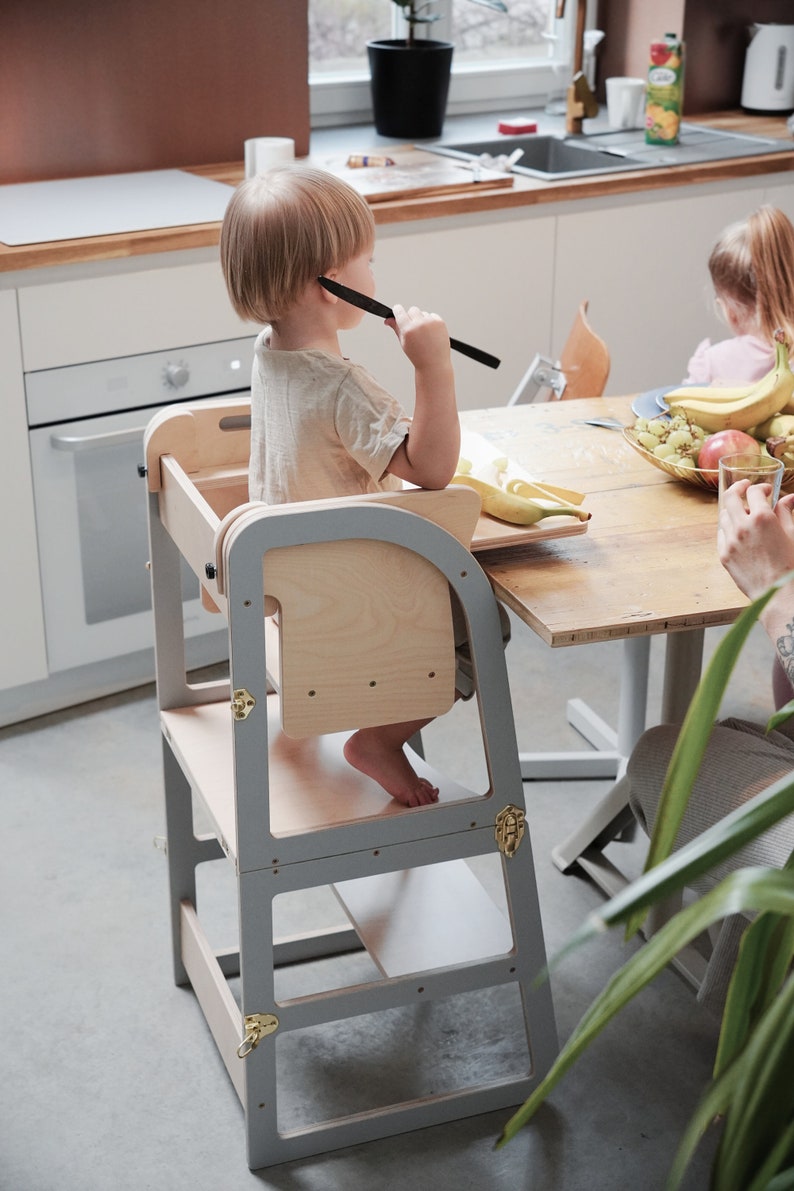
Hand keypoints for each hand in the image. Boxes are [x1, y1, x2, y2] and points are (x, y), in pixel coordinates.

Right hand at [386, 304, 451, 371]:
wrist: (434, 364)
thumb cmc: (418, 356)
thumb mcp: (403, 343)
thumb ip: (396, 328)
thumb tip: (388, 320)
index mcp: (408, 330)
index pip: (399, 310)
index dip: (397, 310)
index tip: (397, 311)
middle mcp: (419, 324)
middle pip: (412, 309)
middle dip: (411, 316)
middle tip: (413, 329)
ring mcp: (431, 323)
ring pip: (423, 313)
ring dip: (422, 320)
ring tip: (424, 335)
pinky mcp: (440, 323)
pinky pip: (433, 316)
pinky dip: (431, 322)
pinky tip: (431, 333)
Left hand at [717, 481, 793, 599]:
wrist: (777, 591)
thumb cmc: (789, 564)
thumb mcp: (792, 534)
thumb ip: (786, 513)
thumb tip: (789, 498)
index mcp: (763, 518)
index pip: (754, 492)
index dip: (761, 488)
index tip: (766, 491)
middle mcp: (743, 526)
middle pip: (730, 497)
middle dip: (738, 489)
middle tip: (744, 488)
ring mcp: (730, 541)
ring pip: (724, 515)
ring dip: (733, 510)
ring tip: (743, 513)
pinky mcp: (724, 554)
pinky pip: (721, 534)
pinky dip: (728, 528)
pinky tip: (737, 530)